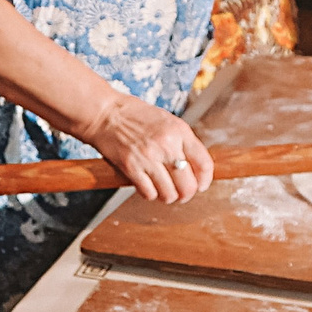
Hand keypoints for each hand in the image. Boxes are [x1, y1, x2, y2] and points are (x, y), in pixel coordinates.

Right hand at [80, 96, 212, 201]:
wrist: (105, 114)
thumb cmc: (135, 116)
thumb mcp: (167, 121)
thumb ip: (183, 142)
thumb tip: (195, 167)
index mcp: (179, 131)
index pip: (204, 164)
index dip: (205, 180)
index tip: (201, 185)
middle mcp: (166, 145)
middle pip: (188, 185)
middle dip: (187, 194)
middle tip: (182, 193)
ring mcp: (148, 158)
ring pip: (169, 194)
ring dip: (168, 197)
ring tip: (164, 191)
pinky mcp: (131, 167)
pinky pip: (149, 193)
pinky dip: (150, 195)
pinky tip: (148, 187)